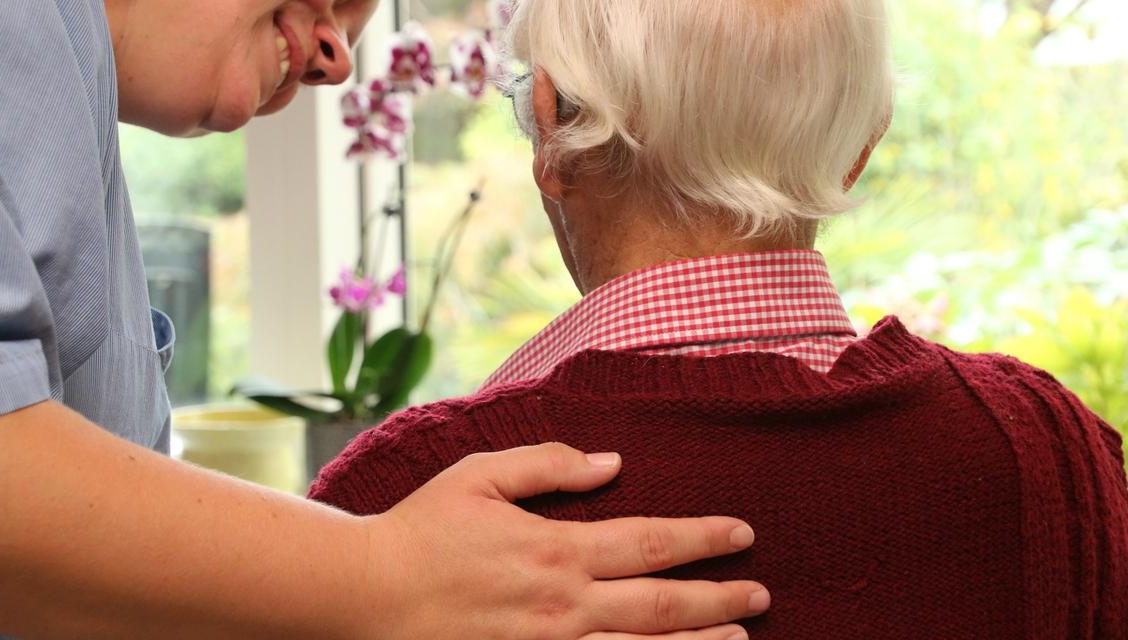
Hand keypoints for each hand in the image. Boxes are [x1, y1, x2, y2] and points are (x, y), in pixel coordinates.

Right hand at [353, 443, 767, 639]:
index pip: (650, 542)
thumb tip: (611, 462)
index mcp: (555, 549)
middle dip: (719, 598)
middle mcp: (564, 605)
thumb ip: (547, 464)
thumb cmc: (420, 530)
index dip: (703, 537)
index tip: (742, 532)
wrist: (366, 597)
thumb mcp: (478, 475)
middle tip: (762, 594)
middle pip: (662, 604)